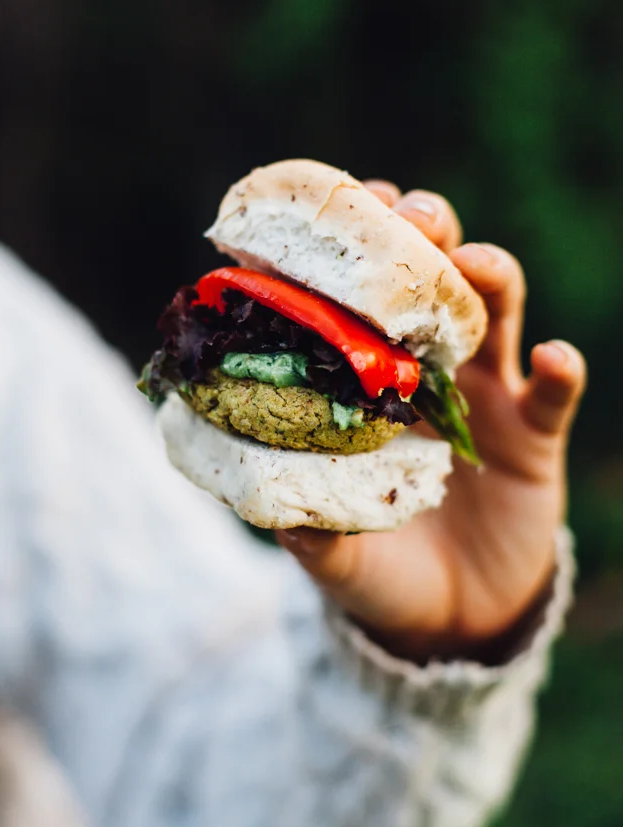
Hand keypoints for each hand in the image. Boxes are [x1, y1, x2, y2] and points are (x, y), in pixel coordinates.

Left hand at [277, 181, 585, 660]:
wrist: (451, 616)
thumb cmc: (378, 566)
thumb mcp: (335, 552)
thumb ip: (308, 533)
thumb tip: (266, 510)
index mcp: (368, 381)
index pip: (361, 295)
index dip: (356, 248)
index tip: (340, 209)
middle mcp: (426, 372)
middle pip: (432, 280)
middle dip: (426, 236)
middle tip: (411, 216)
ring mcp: (485, 396)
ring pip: (495, 314)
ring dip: (489, 278)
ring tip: (473, 265)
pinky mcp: (535, 433)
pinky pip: (554, 394)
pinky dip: (559, 371)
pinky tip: (552, 358)